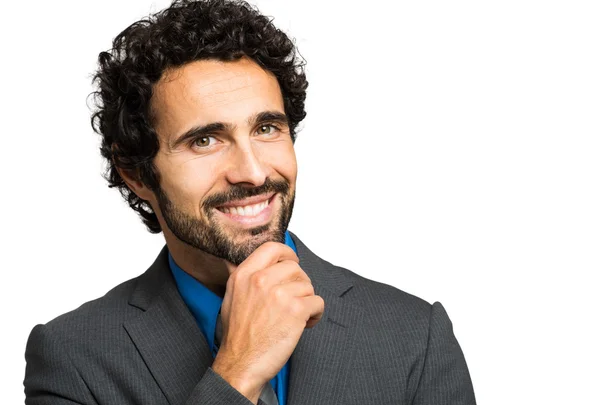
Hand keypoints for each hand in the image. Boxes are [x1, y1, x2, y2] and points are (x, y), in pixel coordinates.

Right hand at [211, 241, 324, 402]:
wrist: (241, 364)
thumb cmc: (237, 336)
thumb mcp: (231, 297)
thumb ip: (246, 277)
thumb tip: (255, 263)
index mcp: (244, 274)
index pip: (272, 247)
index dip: (287, 254)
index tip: (292, 264)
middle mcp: (260, 280)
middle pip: (295, 268)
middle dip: (299, 284)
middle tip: (295, 300)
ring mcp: (279, 294)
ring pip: (308, 286)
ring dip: (307, 301)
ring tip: (297, 316)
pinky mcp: (295, 310)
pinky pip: (318, 302)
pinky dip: (315, 313)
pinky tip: (305, 323)